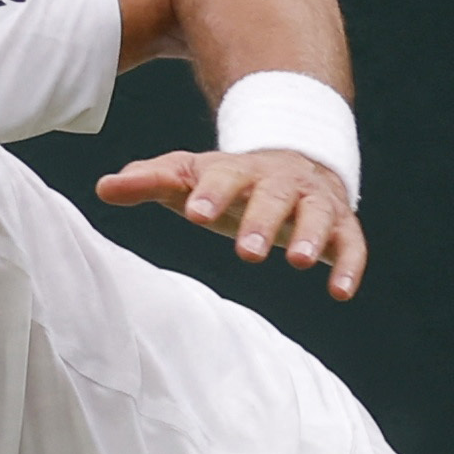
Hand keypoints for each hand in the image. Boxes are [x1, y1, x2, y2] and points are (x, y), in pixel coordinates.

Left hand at [96, 148, 367, 300]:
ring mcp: (314, 201)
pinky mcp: (341, 226)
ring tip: (299, 262)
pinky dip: (348, 265)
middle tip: (246, 254)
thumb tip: (103, 187)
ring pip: (316, 215)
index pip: (223, 175)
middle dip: (261, 221)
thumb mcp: (191, 177)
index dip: (211, 193)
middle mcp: (280, 181)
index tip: (195, 212)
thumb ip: (150, 181)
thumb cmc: (230, 181)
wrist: (295, 161)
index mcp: (239, 169)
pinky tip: (340, 292)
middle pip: (273, 196)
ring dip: (310, 236)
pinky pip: (350, 243)